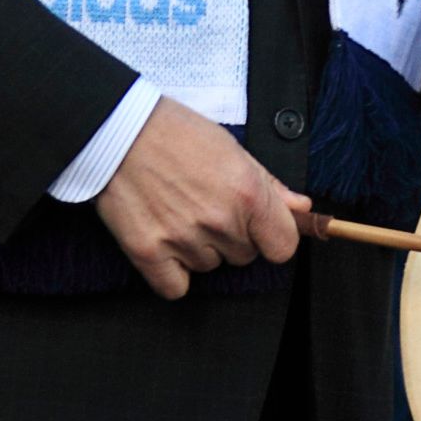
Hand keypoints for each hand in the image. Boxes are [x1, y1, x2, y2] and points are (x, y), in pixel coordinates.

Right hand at [93, 97, 312, 299]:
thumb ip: (271, 185)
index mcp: (248, 193)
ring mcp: (182, 239)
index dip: (274, 238)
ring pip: (210, 267)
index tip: (262, 229)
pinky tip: (168, 244)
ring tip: (182, 215)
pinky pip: (175, 288)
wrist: (120, 133)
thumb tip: (300, 208)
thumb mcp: (235, 150)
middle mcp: (220, 221)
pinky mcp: (147, 252)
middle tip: (210, 208)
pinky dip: (173, 273)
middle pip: (244, 256)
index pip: (283, 247)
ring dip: (201, 249)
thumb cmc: (178, 134)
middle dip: (234, 237)